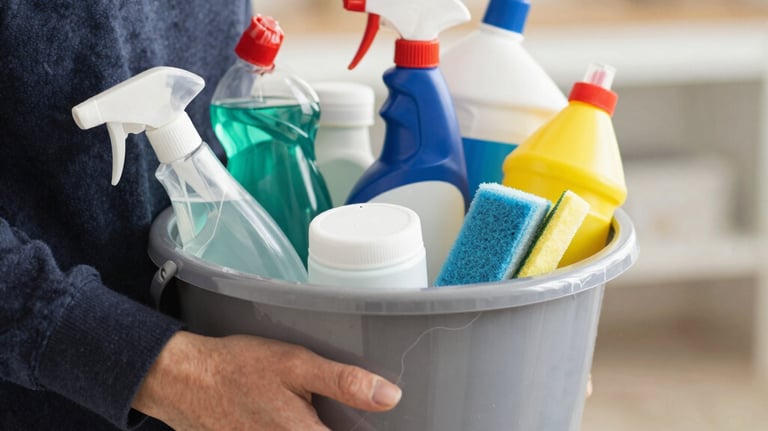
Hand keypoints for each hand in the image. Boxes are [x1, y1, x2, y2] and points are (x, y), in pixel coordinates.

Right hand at [132, 331, 401, 430]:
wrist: (184, 380)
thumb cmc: (238, 368)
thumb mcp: (296, 364)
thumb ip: (345, 383)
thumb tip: (390, 397)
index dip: (363, 427)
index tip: (369, 419)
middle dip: (334, 423)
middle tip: (335, 411)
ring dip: (312, 424)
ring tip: (310, 410)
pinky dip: (298, 425)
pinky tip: (290, 415)